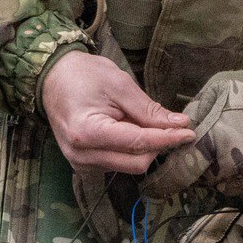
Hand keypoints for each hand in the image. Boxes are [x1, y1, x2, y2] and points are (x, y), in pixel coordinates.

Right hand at [41, 49, 193, 173]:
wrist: (53, 79)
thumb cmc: (84, 76)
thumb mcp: (120, 85)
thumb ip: (149, 110)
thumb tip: (180, 124)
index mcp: (88, 133)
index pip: (139, 144)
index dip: (168, 139)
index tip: (189, 132)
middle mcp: (82, 155)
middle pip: (137, 163)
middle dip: (157, 145)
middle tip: (166, 123)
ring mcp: (81, 164)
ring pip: (130, 166)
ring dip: (143, 147)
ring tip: (134, 120)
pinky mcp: (85, 165)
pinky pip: (118, 164)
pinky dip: (130, 150)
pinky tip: (124, 129)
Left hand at [140, 63, 242, 205]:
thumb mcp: (219, 90)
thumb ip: (194, 113)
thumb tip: (176, 128)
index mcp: (209, 144)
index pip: (175, 174)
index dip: (160, 182)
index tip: (151, 186)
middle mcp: (226, 169)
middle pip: (201, 178)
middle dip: (202, 166)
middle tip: (217, 145)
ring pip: (223, 185)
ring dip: (224, 172)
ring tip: (240, 147)